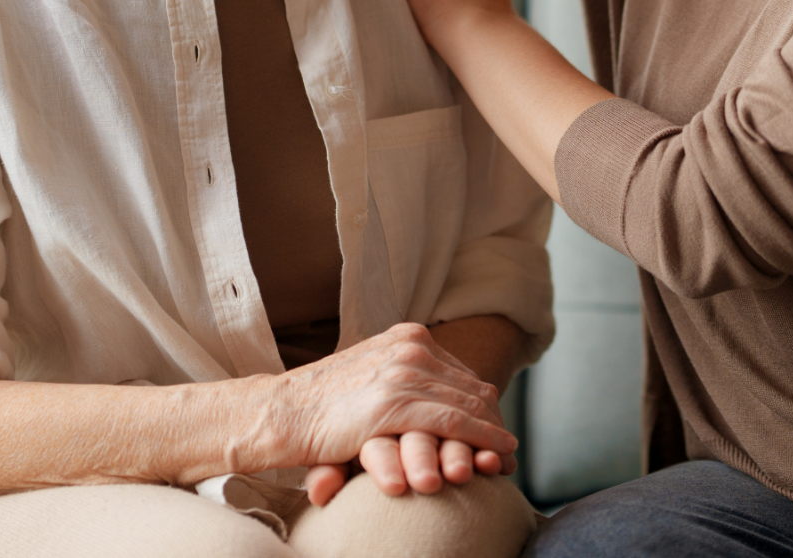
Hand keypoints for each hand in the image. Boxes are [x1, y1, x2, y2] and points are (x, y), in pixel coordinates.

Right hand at [255, 323, 513, 495]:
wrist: (284, 411)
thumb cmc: (327, 406)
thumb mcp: (375, 379)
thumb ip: (407, 382)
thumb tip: (441, 399)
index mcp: (408, 336)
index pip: (462, 373)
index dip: (484, 404)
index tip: (497, 428)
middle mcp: (411, 347)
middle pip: (471, 387)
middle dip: (493, 421)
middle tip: (509, 448)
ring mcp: (403, 372)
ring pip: (467, 405)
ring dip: (492, 434)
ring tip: (507, 456)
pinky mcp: (394, 403)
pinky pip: (451, 422)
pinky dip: (479, 440)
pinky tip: (493, 455)